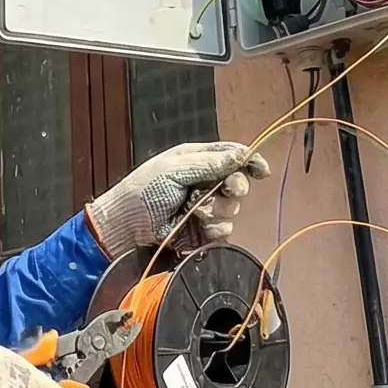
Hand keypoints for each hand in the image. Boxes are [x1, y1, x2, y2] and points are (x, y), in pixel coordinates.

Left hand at [85, 141, 269, 252]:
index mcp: (197, 161)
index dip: (250, 161)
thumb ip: (209, 163)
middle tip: (226, 190)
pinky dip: (213, 230)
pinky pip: (223, 230)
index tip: (261, 170)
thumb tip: (240, 155)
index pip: (232, 156)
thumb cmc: (143, 192)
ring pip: (232, 208)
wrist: (126, 228)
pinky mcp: (203, 232)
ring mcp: (204, 208)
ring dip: (216, 210)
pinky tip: (198, 228)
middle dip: (234, 187)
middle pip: (237, 182)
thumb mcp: (175, 170)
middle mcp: (204, 183)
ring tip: (193, 211)